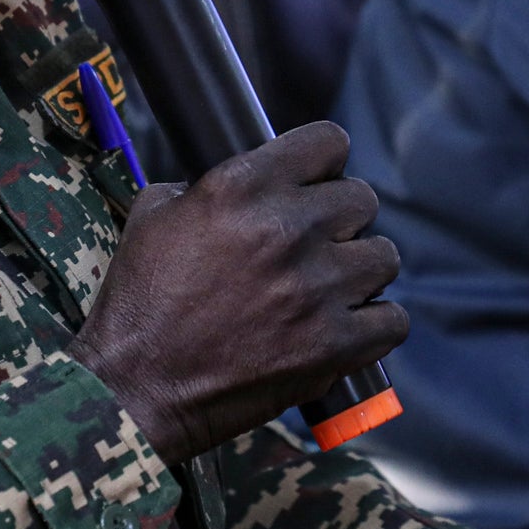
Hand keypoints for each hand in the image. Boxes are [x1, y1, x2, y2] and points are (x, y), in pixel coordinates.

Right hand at [71, 123, 406, 464]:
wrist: (135, 387)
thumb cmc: (139, 303)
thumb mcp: (154, 215)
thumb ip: (205, 186)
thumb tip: (245, 182)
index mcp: (243, 186)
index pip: (329, 142)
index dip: (323, 163)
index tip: (316, 182)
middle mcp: (287, 229)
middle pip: (362, 199)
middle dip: (342, 220)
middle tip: (316, 245)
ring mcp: (316, 288)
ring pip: (384, 257)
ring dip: (360, 271)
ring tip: (331, 289)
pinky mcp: (333, 345)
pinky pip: (392, 320)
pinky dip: (375, 325)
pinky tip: (349, 327)